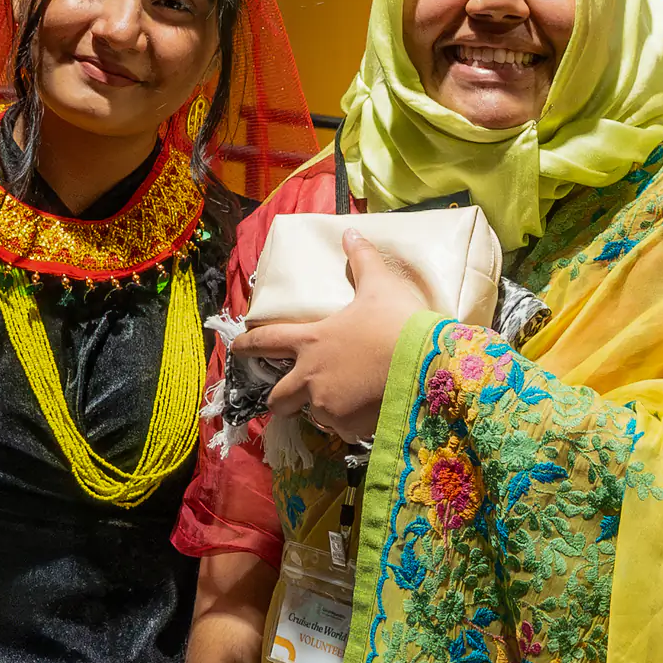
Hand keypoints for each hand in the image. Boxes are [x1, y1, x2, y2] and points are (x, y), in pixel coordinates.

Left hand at [232, 231, 429, 442]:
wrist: (427, 367)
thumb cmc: (399, 324)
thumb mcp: (380, 287)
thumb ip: (362, 260)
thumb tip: (351, 232)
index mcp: (312, 341)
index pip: (266, 342)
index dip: (247, 345)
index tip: (235, 349)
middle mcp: (311, 377)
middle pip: (277, 399)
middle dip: (278, 400)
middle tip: (288, 398)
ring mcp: (327, 406)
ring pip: (314, 415)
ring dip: (323, 410)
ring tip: (347, 402)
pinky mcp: (348, 428)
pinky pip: (343, 430)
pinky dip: (352, 424)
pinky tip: (370, 413)